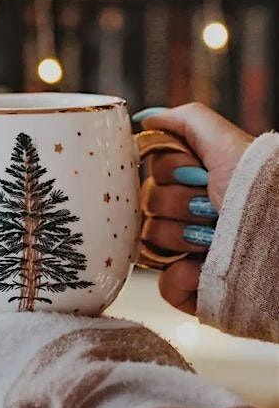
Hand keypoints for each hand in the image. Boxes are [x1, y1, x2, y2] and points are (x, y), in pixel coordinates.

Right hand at [133, 103, 252, 314]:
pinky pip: (161, 283)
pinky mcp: (188, 288)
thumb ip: (185, 121)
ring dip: (183, 237)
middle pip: (148, 204)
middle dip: (180, 203)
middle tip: (211, 207)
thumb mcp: (227, 142)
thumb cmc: (261, 191)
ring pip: (150, 240)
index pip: (152, 172)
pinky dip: (181, 277)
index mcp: (193, 183)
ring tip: (215, 239)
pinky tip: (204, 268)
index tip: (199, 173)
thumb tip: (145, 119)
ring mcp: (185, 253)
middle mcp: (186, 215)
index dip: (170, 170)